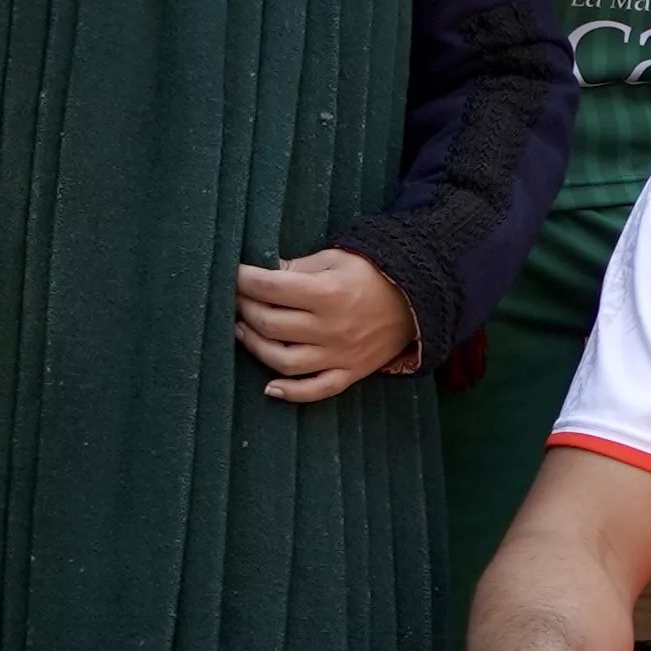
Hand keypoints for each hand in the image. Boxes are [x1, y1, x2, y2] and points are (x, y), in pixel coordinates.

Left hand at [237, 248, 419, 399]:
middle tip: (235, 300)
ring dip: (254, 346)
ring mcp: (340, 354)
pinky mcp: (350, 372)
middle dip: (244, 309)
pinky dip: (290, 393)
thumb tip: (259, 275)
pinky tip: (268, 387)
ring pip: (283, 360)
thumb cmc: (371, 274)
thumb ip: (298, 267)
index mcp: (328, 292)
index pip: (270, 286)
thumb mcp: (336, 258)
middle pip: (270, 323)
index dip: (243, 279)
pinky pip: (316, 390)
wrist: (418, 300)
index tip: (232, 274)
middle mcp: (332, 327)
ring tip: (243, 331)